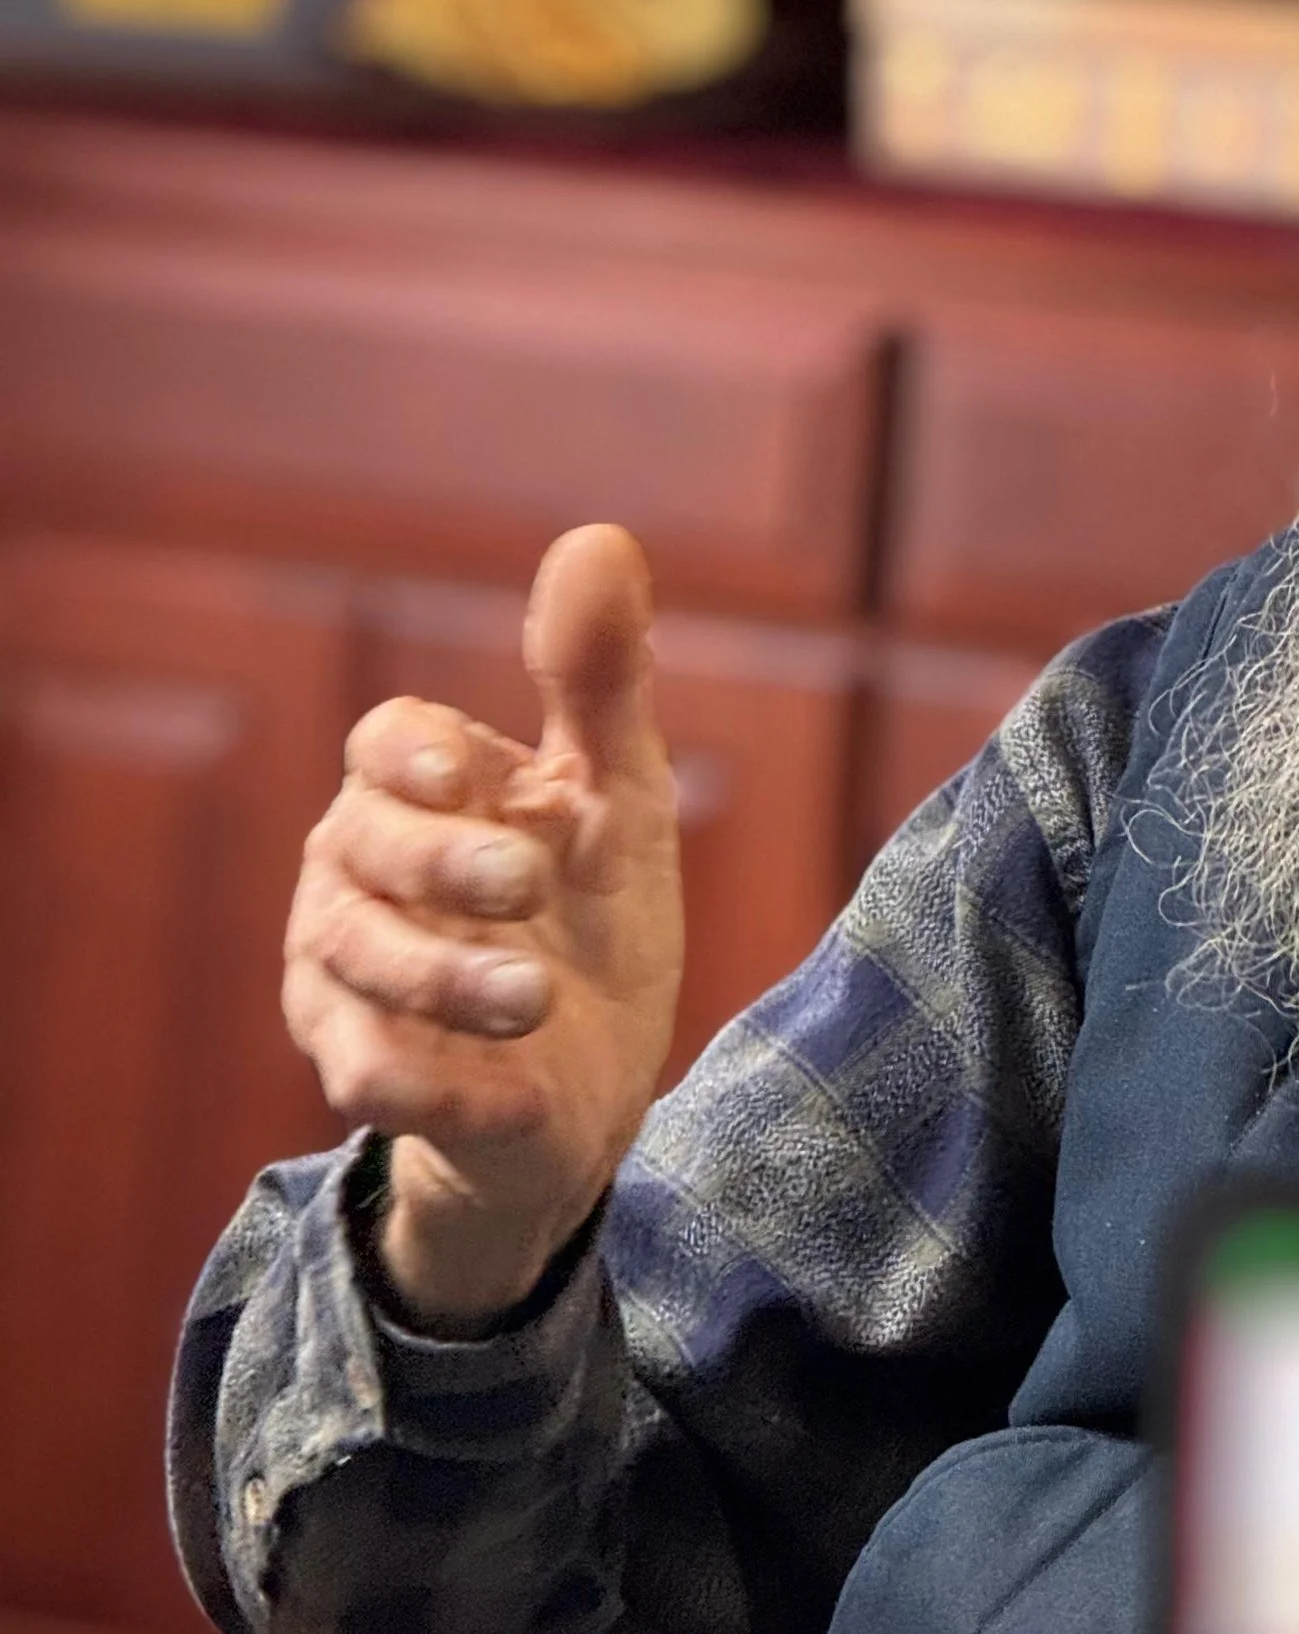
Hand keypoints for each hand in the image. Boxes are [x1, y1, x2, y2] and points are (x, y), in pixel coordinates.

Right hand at [282, 524, 683, 1331]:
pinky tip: (518, 1095)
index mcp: (422, 797)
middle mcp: (360, 876)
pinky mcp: (366, 1077)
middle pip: (357, 844)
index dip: (411, 753)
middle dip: (440, 862)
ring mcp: (345, 978)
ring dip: (443, 978)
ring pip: (352, 960)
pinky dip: (440, 1088)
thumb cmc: (590, 922)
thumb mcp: (618, 802)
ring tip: (536, 997)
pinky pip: (364, 1078)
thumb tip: (601, 537)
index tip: (461, 770)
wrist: (589, 1088)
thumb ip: (602, 684)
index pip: (384, 746)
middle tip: (528, 883)